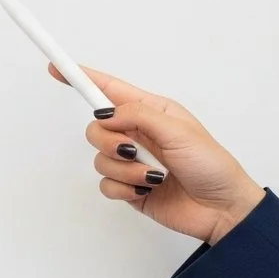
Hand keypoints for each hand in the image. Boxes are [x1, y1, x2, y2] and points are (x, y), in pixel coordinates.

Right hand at [60, 66, 265, 245]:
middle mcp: (138, 134)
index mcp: (152, 111)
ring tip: (154, 177)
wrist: (222, 209)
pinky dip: (124, 188)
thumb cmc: (211, 165)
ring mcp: (133, 163)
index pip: (109, 90)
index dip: (82, 78)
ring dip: (125, 170)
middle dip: (109, 141)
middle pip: (96, 128)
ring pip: (100, 159)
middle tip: (132, 150)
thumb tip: (106, 114)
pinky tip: (146, 191)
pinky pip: (106, 185)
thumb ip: (138, 116)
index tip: (57, 68)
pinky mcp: (130, 188)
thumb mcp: (178, 130)